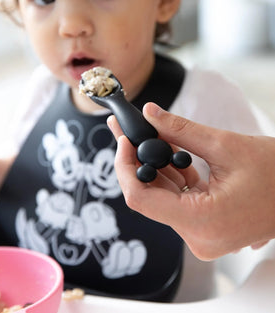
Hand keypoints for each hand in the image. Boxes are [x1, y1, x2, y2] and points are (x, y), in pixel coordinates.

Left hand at [108, 102, 274, 259]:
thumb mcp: (226, 145)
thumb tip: (150, 114)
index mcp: (202, 222)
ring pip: (161, 195)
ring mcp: (200, 233)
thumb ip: (181, 129)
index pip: (140, 199)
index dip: (124, 167)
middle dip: (135, 161)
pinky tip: (163, 152)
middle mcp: (197, 236)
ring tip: (141, 136)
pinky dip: (169, 175)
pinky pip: (176, 198)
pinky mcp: (204, 224)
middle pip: (148, 195)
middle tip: (127, 132)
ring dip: (151, 165)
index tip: (124, 140)